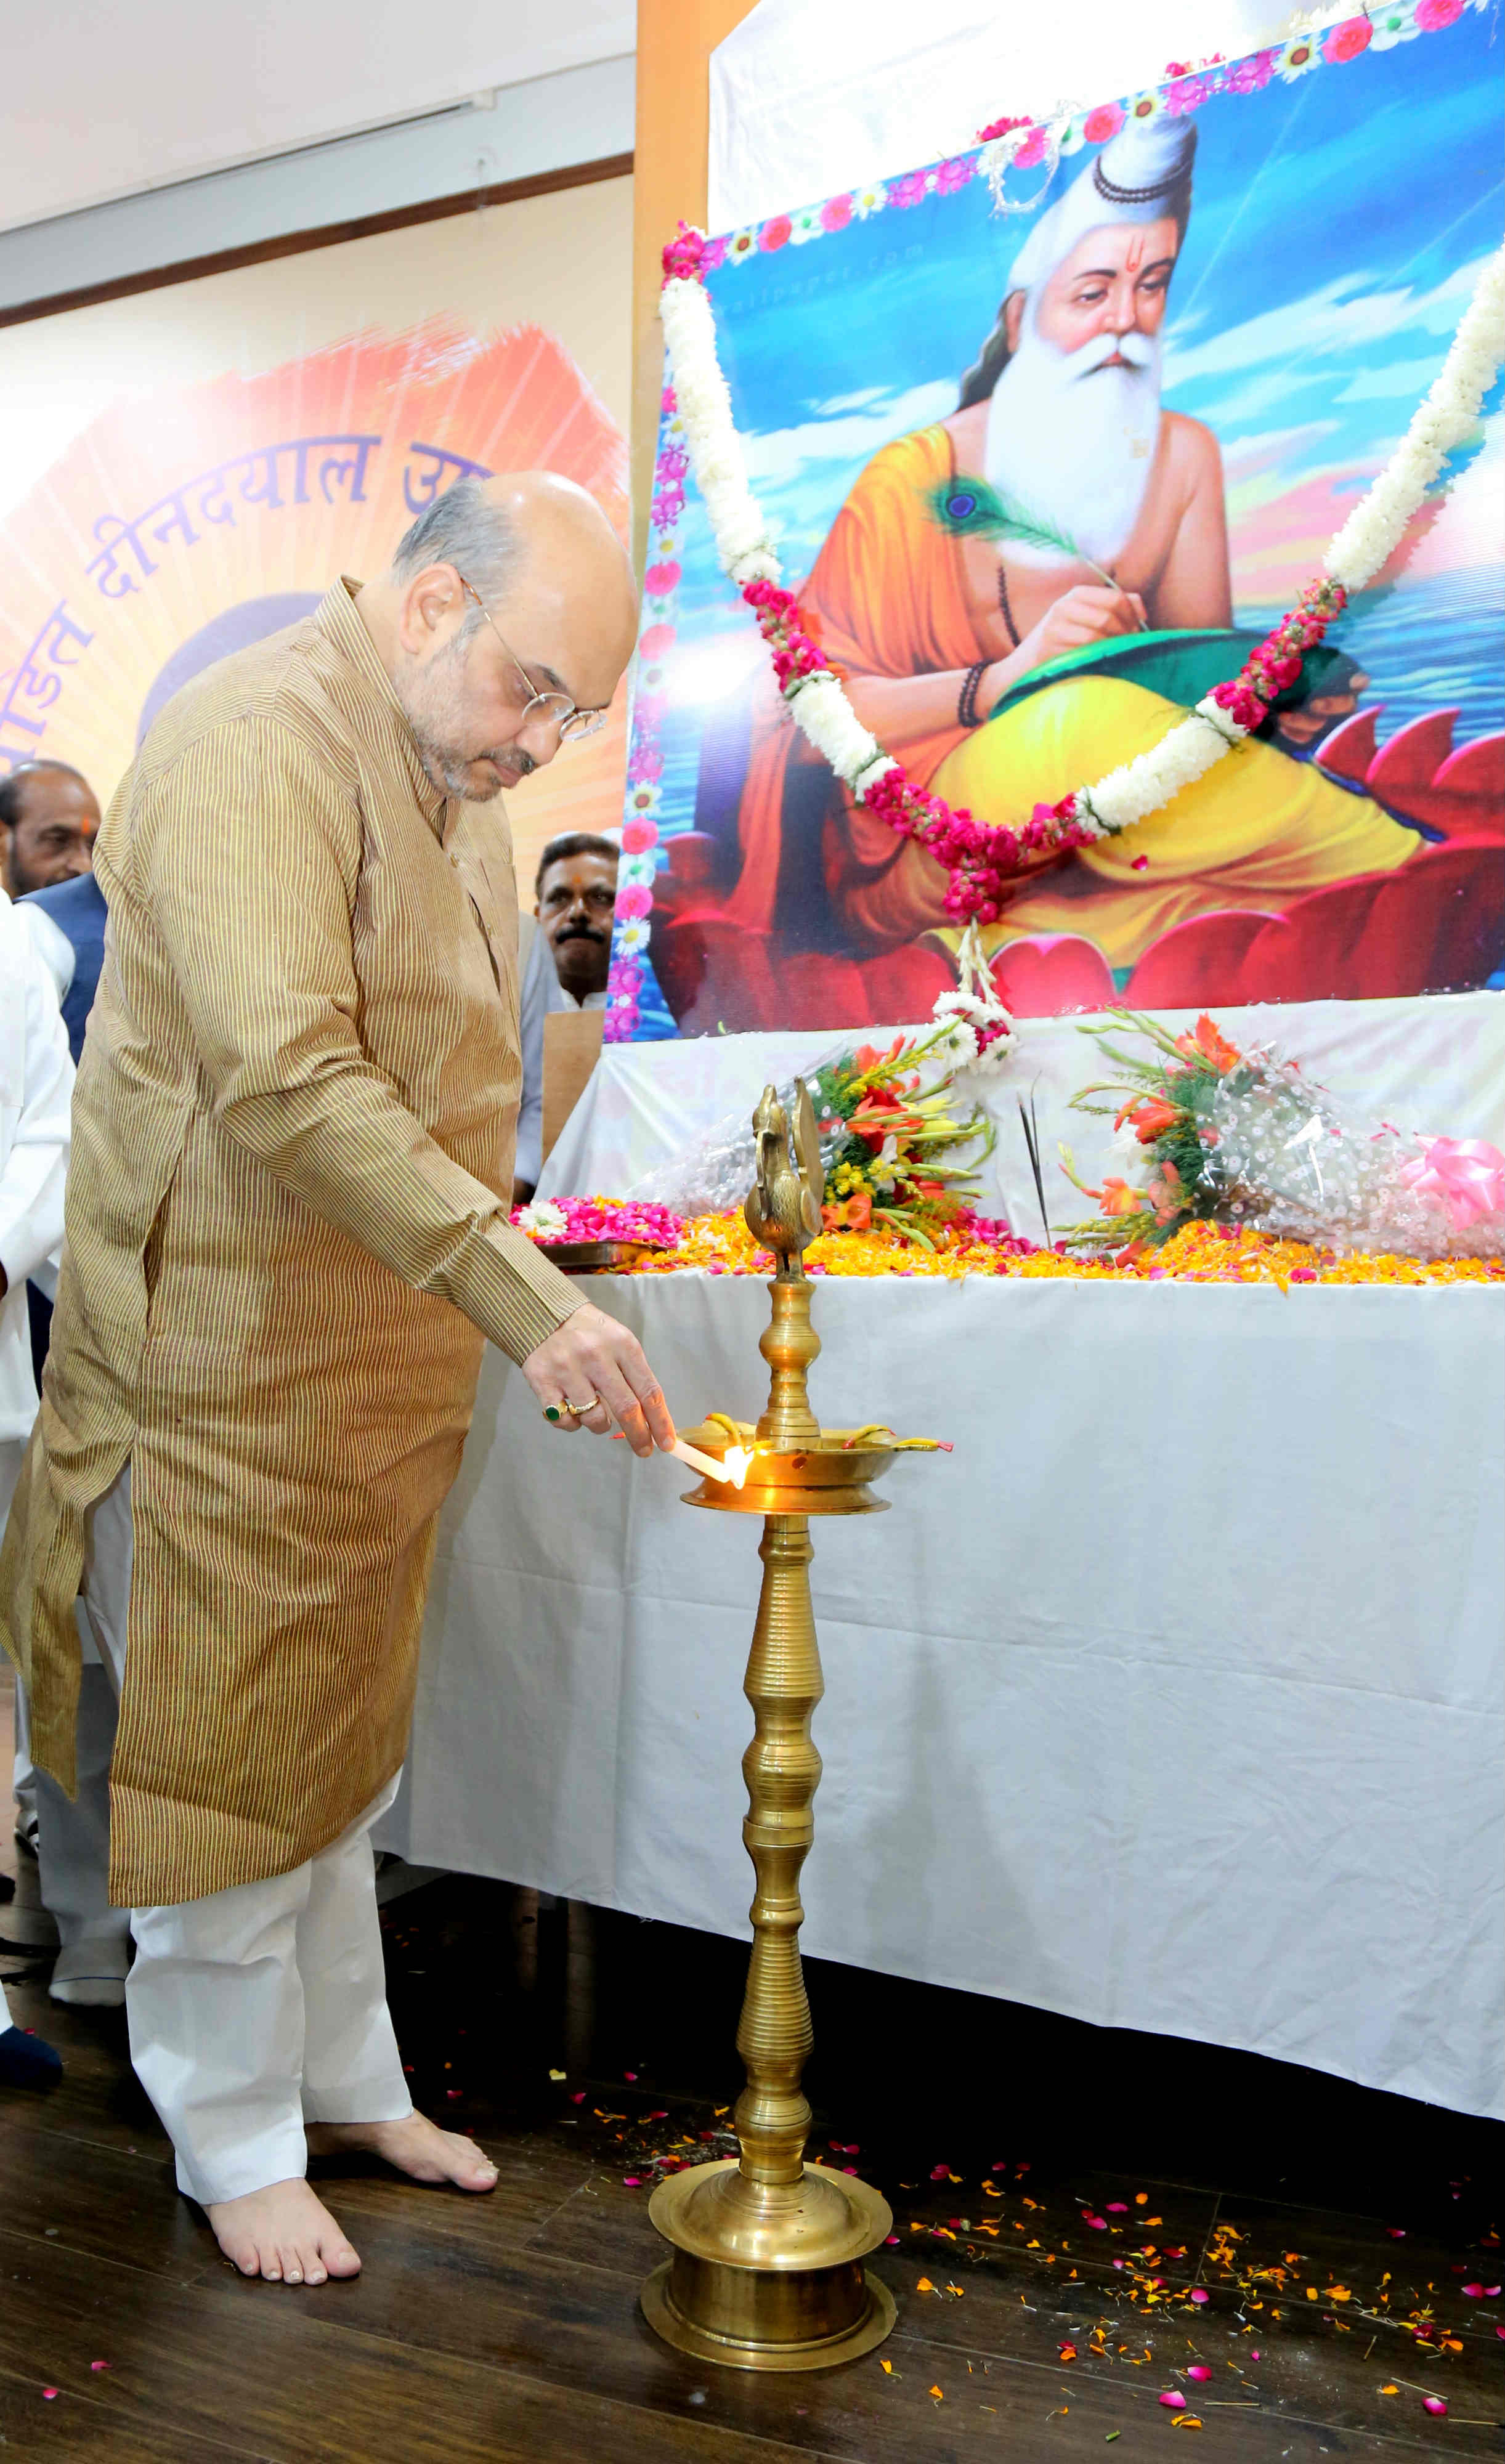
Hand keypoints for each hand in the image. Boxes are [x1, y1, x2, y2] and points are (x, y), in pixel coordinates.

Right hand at [522, 1304, 676, 1458]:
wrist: (543, 1313)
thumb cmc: (588, 1332)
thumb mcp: (619, 1341)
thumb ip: (634, 1375)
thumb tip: (651, 1418)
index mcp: (622, 1345)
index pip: (649, 1391)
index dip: (661, 1421)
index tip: (666, 1442)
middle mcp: (596, 1356)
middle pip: (627, 1409)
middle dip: (639, 1435)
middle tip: (643, 1449)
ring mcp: (567, 1369)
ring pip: (595, 1419)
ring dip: (600, 1425)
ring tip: (595, 1410)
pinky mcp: (542, 1381)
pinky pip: (565, 1420)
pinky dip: (572, 1424)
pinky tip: (571, 1409)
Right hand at [1013, 582, 1146, 675]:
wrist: (1025, 664)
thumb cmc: (1064, 642)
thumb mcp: (1086, 618)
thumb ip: (1115, 608)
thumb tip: (1142, 611)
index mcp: (1077, 594)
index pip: (1115, 598)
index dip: (1132, 615)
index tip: (1137, 630)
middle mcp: (1064, 605)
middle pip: (1108, 616)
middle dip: (1124, 633)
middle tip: (1130, 646)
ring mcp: (1055, 625)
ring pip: (1096, 633)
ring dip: (1112, 646)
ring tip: (1118, 654)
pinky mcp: (1049, 646)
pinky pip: (1083, 650)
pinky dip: (1097, 656)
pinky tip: (1101, 661)